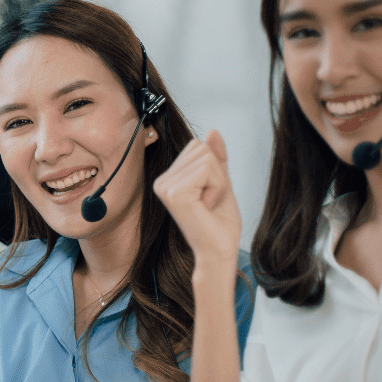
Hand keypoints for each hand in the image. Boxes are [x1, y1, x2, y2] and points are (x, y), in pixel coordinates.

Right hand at [153, 129, 241, 270]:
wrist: (219, 250)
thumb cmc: (220, 223)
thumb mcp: (220, 182)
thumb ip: (216, 158)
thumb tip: (212, 131)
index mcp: (168, 179)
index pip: (197, 146)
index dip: (214, 169)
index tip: (209, 195)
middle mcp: (161, 181)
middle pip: (201, 148)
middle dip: (217, 174)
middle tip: (210, 201)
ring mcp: (165, 187)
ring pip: (206, 158)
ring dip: (219, 182)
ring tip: (208, 205)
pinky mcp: (175, 192)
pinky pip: (208, 169)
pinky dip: (218, 187)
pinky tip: (206, 207)